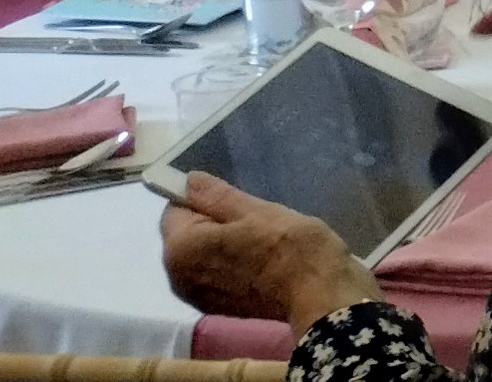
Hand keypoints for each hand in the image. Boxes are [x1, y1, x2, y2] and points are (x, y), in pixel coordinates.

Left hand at [162, 172, 376, 332]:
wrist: (316, 294)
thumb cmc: (287, 245)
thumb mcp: (255, 210)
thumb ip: (216, 196)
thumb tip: (189, 181)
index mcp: (180, 249)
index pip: (175, 209)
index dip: (204, 199)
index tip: (237, 200)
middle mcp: (177, 277)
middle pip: (185, 235)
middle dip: (211, 223)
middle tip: (252, 218)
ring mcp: (196, 297)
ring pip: (200, 256)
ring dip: (220, 244)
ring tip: (258, 240)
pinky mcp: (215, 309)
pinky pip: (212, 276)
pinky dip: (227, 265)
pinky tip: (257, 261)